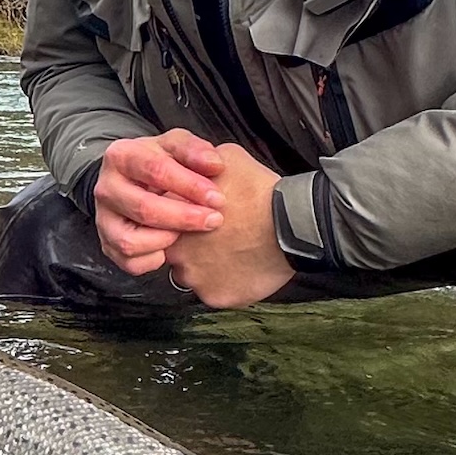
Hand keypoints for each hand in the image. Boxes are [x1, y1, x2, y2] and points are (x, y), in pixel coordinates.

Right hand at [92, 130, 226, 275]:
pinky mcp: (107, 245)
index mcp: (121, 156)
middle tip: (214, 220)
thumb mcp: (175, 146)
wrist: (133, 182)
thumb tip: (214, 165)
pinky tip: (170, 247)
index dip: (190, 186)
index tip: (217, 197)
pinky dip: (154, 260)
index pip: (155, 171)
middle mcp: (106, 188)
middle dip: (184, 217)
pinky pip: (131, 263)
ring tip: (186, 233)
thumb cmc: (158, 163)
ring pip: (131, 242)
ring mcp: (103, 219)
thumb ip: (194, 150)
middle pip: (144, 209)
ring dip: (166, 240)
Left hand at [162, 144, 295, 308]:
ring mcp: (193, 277)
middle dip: (192, 243)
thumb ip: (200, 164)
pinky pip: (213, 291)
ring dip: (206, 265)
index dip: (184, 218)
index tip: (204, 216)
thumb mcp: (226, 158)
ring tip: (232, 251)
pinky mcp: (214, 296)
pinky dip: (225, 282)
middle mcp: (175, 251)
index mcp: (172, 216)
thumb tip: (195, 164)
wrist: (291, 224)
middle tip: (220, 235)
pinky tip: (241, 268)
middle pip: (175, 250)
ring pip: (192, 273)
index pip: (163, 221)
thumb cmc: (260, 191)